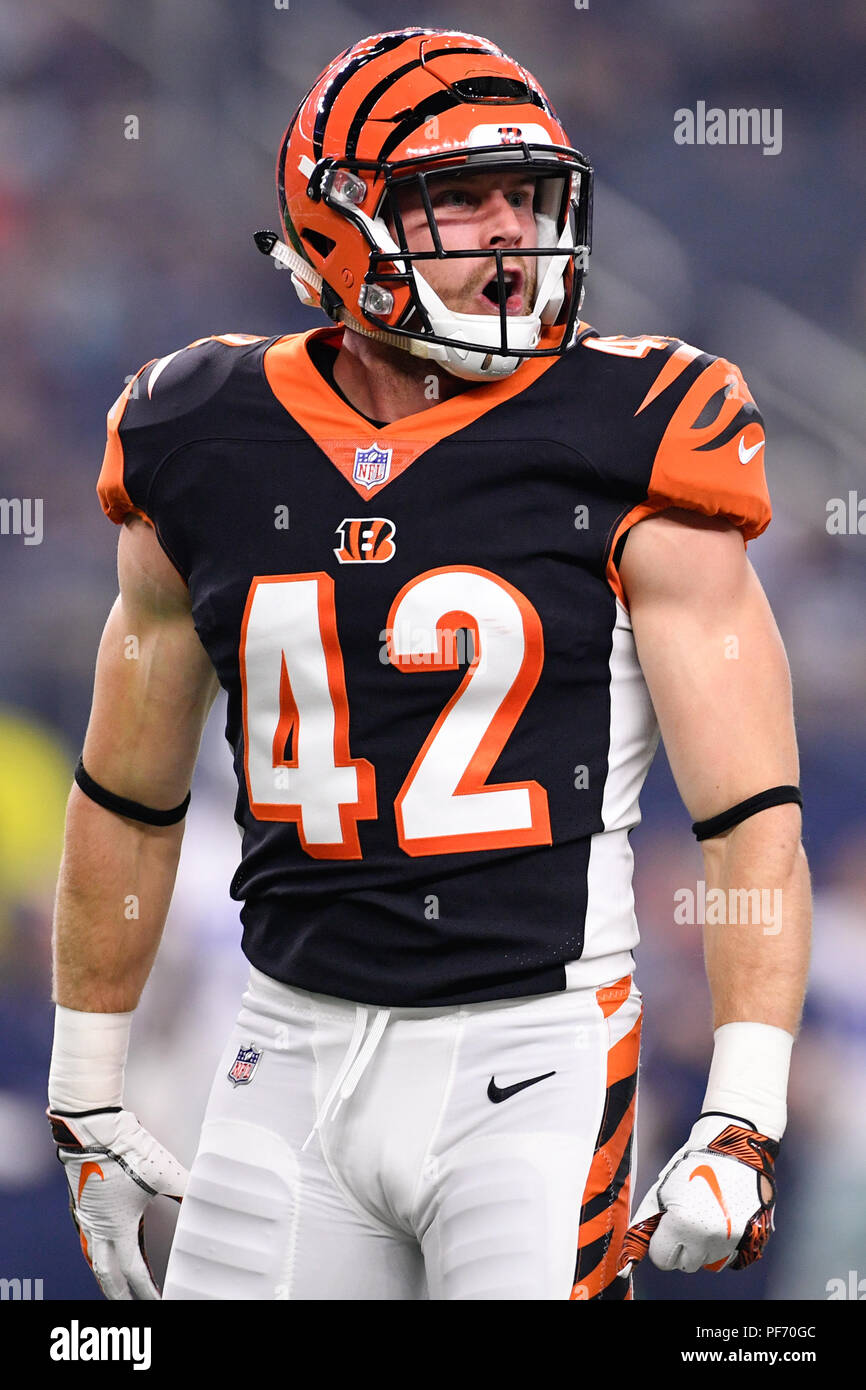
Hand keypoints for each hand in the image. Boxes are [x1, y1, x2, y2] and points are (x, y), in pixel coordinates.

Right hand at [48, 1107, 187, 1299]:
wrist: (91, 1129)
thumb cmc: (124, 1150)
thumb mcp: (163, 1173)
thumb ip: (188, 1190)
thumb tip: (210, 1198)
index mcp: (117, 1229)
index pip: (133, 1273)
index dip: (146, 1291)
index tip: (159, 1301)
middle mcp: (98, 1229)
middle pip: (108, 1276)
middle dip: (120, 1296)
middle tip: (133, 1306)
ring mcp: (87, 1217)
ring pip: (94, 1259)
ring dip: (108, 1277)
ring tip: (118, 1286)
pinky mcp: (83, 1203)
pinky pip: (89, 1240)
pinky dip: (98, 1254)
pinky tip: (105, 1248)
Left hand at [617, 1114, 778, 1277]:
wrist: (733, 1148)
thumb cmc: (694, 1164)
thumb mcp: (661, 1190)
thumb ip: (646, 1222)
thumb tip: (634, 1247)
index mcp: (683, 1224)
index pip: (662, 1259)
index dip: (659, 1243)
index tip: (664, 1228)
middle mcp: (709, 1238)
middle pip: (686, 1264)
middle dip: (681, 1246)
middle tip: (684, 1220)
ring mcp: (732, 1240)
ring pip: (707, 1261)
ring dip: (701, 1247)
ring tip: (704, 1216)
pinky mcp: (750, 1238)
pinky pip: (728, 1256)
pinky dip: (721, 1245)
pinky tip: (719, 1221)